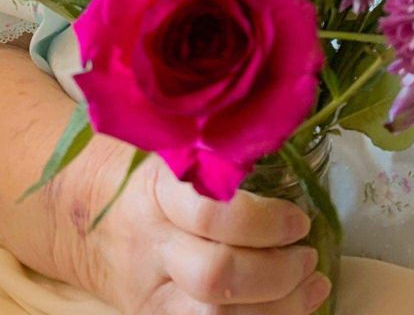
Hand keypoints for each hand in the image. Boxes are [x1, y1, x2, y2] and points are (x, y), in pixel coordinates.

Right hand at [88, 152, 331, 314]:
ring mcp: (150, 293)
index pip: (211, 214)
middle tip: (309, 257)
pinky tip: (290, 309)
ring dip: (278, 308)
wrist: (83, 220)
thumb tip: (287, 135)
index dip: (264, 222)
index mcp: (158, 190)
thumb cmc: (148, 175)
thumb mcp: (174, 151)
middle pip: (216, 276)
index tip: (300, 220)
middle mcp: (152, 245)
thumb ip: (220, 154)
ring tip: (312, 286)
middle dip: (276, 273)